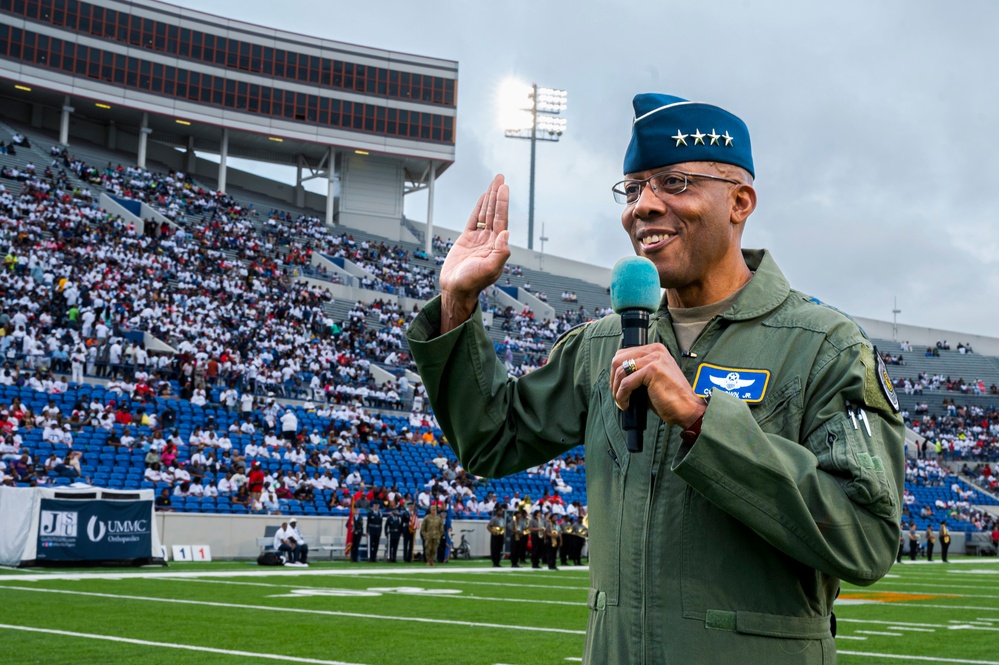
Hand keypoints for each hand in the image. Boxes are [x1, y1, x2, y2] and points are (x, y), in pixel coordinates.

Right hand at [439, 174, 510, 332]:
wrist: (455, 290)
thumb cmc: (472, 283)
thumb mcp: (489, 270)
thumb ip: (500, 253)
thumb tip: (506, 233)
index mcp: (497, 246)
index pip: (501, 220)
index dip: (502, 203)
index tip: (504, 187)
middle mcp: (490, 241)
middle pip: (495, 213)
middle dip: (498, 195)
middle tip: (500, 177)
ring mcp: (479, 239)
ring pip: (485, 214)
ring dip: (490, 198)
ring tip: (494, 183)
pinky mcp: (466, 240)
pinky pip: (474, 220)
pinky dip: (478, 208)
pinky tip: (482, 199)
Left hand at [610, 344, 705, 428]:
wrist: (687, 408)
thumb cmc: (670, 397)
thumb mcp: (652, 378)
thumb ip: (638, 371)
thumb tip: (617, 376)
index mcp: (655, 349)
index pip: (624, 354)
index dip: (616, 372)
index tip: (617, 387)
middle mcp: (655, 350)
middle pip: (619, 359)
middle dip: (614, 379)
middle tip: (617, 394)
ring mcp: (654, 358)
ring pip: (621, 371)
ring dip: (616, 389)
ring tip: (621, 401)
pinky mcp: (653, 370)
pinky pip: (627, 383)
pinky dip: (622, 395)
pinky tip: (625, 404)